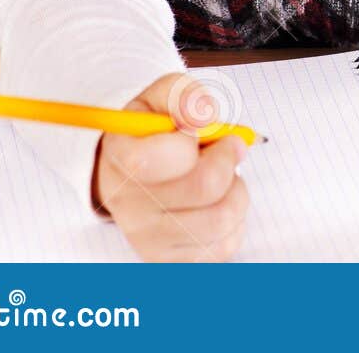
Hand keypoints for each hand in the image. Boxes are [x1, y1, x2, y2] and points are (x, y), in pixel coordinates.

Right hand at [92, 73, 249, 261]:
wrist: (132, 170)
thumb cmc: (153, 130)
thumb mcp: (164, 96)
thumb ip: (185, 96)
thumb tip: (204, 116)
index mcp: (121, 161)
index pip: (160, 159)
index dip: (195, 140)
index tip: (206, 131)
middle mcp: (129, 208)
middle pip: (204, 188)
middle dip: (229, 159)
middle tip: (229, 147)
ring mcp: (148, 240)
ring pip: (221, 220)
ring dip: (237, 190)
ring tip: (222, 176)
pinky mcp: (171, 261)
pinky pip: (224, 246)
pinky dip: (235, 221)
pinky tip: (218, 202)